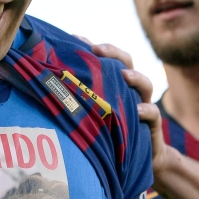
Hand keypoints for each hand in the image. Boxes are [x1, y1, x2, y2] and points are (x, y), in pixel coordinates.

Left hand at [81, 38, 178, 175]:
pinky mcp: (152, 125)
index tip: (75, 38)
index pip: (106, 58)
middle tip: (98, 50)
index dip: (93, 47)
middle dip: (114, 53)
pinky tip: (137, 111)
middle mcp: (130, 90)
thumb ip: (79, 101)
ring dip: (135, 77)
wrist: (137, 160)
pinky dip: (146, 110)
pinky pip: (153, 114)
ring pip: (145, 84)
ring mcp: (143, 105)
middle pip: (127, 63)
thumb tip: (45, 89)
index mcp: (114, 84)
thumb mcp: (91, 116)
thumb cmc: (107, 135)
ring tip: (123, 75)